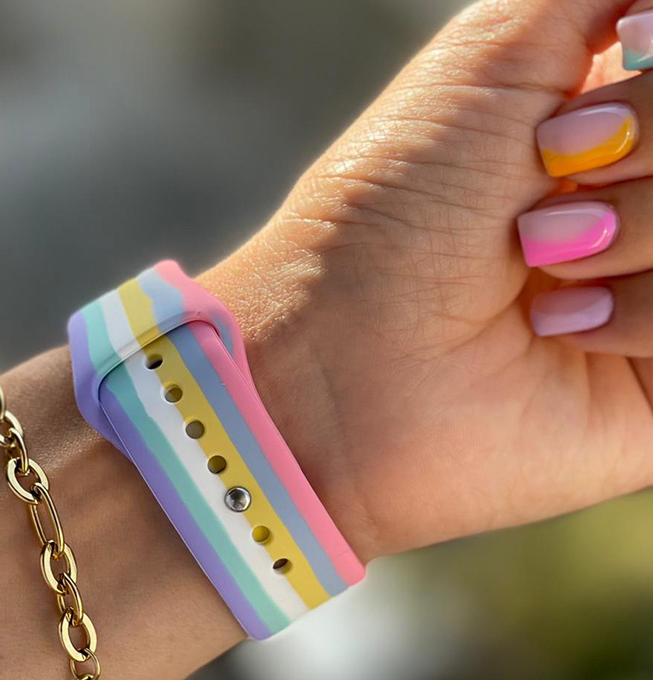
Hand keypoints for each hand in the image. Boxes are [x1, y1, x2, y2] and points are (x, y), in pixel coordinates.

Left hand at [203, 0, 652, 561]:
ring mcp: (648, 290)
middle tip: (553, 169)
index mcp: (609, 128)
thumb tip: (642, 4)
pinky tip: (559, 328)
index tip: (628, 46)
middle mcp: (633, 206)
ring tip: (539, 264)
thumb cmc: (397, 205)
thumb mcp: (492, 56)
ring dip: (639, 227)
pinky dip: (644, 311)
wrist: (346, 355)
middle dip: (650, 136)